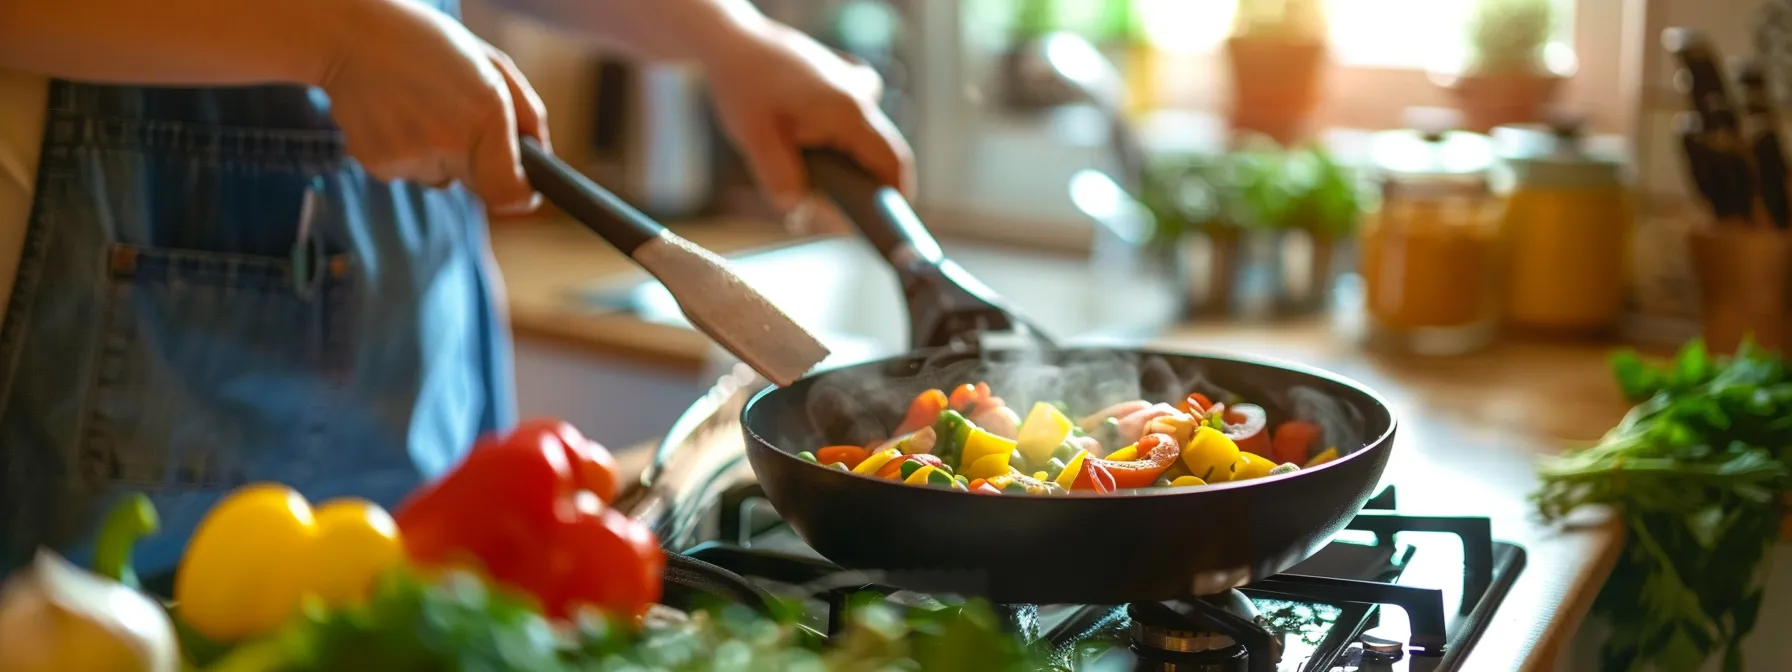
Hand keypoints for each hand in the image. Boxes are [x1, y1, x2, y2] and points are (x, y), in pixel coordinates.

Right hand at [320, 0, 548, 214]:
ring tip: (416, 107)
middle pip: (476, 185)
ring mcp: (410, 157)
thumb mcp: (491, 64)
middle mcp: (449, 142)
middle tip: (452, 117)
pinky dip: (404, 151)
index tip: (521, 186)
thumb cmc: (427, 45)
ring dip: (436, 153)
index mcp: (486, 114)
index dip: (519, 194)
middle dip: (474, 161)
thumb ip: (526, 113)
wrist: (349, 35)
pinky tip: (393, 115)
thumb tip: (540, 155)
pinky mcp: (377, 164)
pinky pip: (405, 172)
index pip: (510, 193)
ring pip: (439, 177)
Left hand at [703, 22, 913, 232]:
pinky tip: (810, 139)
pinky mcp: (844, 78)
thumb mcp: (753, 136)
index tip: (889, 221)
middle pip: (882, 151)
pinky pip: (857, 116)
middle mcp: (860, 95)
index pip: (891, 162)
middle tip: (835, 211)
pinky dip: (843, 136)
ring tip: (811, 171)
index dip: (896, 195)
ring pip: (867, 135)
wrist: (732, 41)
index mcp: (847, 112)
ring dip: (850, 160)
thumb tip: (795, 208)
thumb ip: (777, 175)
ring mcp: (854, 84)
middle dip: (865, 184)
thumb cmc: (743, 83)